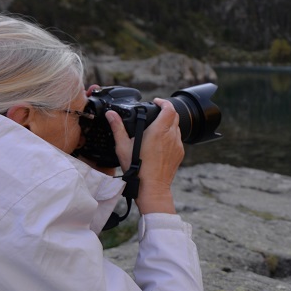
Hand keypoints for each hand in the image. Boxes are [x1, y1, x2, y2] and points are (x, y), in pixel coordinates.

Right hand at [106, 98, 182, 214]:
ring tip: (156, 128)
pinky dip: (171, 136)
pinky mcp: (179, 153)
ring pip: (177, 128)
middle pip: (174, 116)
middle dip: (166, 111)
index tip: (156, 102)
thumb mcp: (123, 147)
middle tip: (155, 113)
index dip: (163, 102)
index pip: (169, 108)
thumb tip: (111, 114)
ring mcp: (177, 145)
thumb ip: (118, 128)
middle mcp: (171, 136)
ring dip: (169, 124)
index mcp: (159, 131)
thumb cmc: (137, 169)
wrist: (152, 188)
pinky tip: (160, 143)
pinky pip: (177, 139)